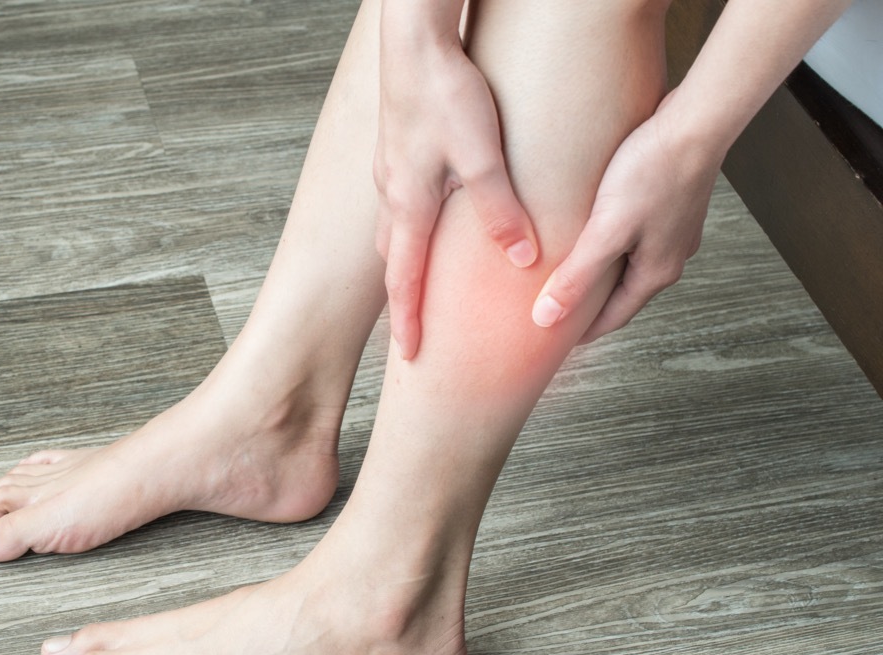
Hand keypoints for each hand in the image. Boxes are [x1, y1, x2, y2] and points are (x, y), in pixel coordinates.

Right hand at [375, 34, 537, 358]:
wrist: (414, 41)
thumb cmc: (446, 95)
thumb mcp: (481, 158)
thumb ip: (500, 211)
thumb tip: (523, 259)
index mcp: (409, 205)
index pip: (404, 281)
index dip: (407, 322)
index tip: (409, 356)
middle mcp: (393, 193)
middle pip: (395, 260)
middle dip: (402, 296)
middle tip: (414, 324)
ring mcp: (390, 169)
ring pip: (396, 228)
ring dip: (405, 258)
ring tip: (420, 277)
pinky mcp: (396, 146)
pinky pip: (401, 198)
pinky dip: (410, 222)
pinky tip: (428, 213)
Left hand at [529, 92, 722, 342]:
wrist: (696, 122)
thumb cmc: (652, 172)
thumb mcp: (606, 231)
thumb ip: (576, 276)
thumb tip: (545, 320)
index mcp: (656, 273)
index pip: (613, 318)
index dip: (581, 331)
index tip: (553, 342)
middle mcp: (670, 257)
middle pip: (622, 294)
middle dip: (591, 305)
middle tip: (556, 311)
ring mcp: (673, 231)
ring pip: (629, 265)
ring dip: (601, 274)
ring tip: (568, 274)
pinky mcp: (670, 205)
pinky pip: (635, 238)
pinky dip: (611, 245)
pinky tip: (592, 231)